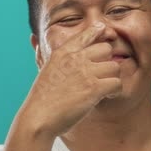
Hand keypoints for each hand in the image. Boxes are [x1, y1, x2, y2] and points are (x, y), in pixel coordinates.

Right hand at [19, 22, 122, 138]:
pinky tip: (106, 97)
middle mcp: (75, 58)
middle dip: (107, 62)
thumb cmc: (40, 99)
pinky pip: (117, 83)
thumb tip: (33, 38)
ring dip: (112, 79)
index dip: (98, 31)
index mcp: (62, 52)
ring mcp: (85, 72)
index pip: (86, 33)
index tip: (105, 32)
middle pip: (106, 49)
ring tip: (104, 89)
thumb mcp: (42, 69)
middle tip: (102, 76)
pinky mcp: (94, 88)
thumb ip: (41, 52)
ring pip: (114, 67)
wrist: (38, 118)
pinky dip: (115, 91)